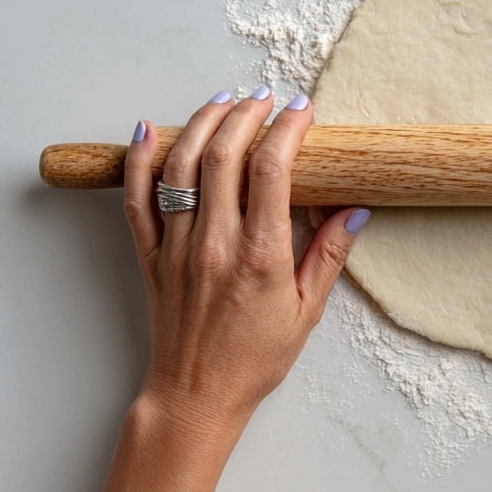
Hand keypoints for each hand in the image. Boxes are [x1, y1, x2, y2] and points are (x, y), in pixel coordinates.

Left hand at [123, 88, 367, 438]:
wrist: (195, 394)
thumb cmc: (255, 358)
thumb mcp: (307, 311)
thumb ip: (329, 256)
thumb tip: (355, 211)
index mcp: (259, 256)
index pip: (271, 172)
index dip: (287, 131)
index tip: (301, 111)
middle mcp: (214, 243)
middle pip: (224, 156)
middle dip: (247, 115)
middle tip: (265, 98)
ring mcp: (176, 246)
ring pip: (180, 167)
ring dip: (202, 124)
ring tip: (223, 101)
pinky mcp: (149, 255)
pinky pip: (135, 198)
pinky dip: (139, 159)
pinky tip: (151, 130)